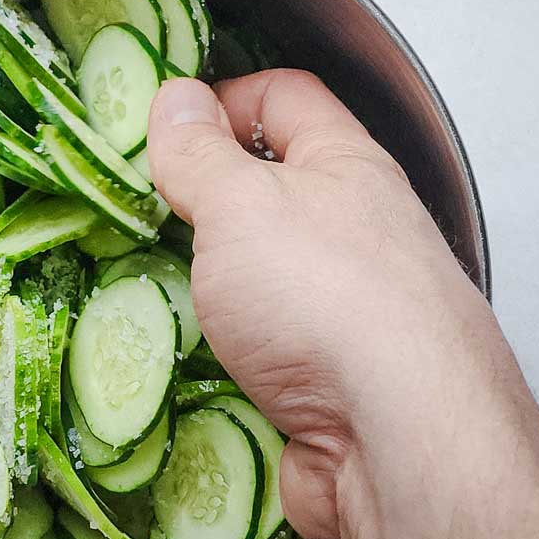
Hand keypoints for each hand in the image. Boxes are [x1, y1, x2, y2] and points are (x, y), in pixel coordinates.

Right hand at [147, 71, 502, 538]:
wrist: (399, 442)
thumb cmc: (328, 300)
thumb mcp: (241, 203)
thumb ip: (201, 153)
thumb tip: (176, 98)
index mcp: (346, 168)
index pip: (284, 98)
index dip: (220, 97)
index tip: (159, 126)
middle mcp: (356, 235)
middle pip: (269, 196)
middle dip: (201, 204)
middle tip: (138, 214)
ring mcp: (345, 315)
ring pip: (259, 284)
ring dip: (203, 290)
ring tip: (144, 292)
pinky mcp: (328, 390)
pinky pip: (258, 359)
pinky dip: (216, 361)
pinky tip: (178, 365)